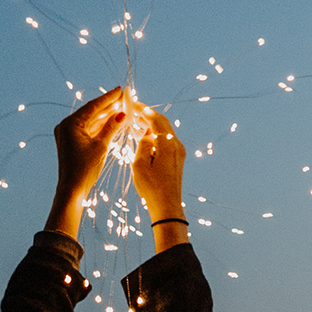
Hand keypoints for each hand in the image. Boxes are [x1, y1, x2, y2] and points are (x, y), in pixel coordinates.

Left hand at [44, 87, 132, 239]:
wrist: (72, 189)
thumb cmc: (85, 169)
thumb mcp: (101, 146)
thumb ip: (111, 127)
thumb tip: (122, 114)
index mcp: (70, 123)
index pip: (93, 106)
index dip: (108, 98)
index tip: (121, 90)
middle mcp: (66, 125)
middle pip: (91, 112)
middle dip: (108, 106)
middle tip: (123, 98)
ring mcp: (68, 133)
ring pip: (90, 121)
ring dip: (105, 116)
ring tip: (121, 109)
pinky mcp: (71, 141)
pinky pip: (88, 130)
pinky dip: (100, 126)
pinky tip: (112, 121)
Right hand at [131, 108, 188, 250]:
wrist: (167, 208)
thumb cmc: (152, 187)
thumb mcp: (140, 163)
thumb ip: (143, 144)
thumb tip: (147, 135)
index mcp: (168, 143)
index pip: (155, 119)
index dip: (143, 109)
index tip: (132, 103)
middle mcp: (176, 146)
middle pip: (162, 123)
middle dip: (147, 115)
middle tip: (132, 111)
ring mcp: (178, 153)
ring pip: (164, 132)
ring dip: (150, 126)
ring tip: (135, 123)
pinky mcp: (177, 161)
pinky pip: (166, 142)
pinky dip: (155, 136)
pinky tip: (144, 137)